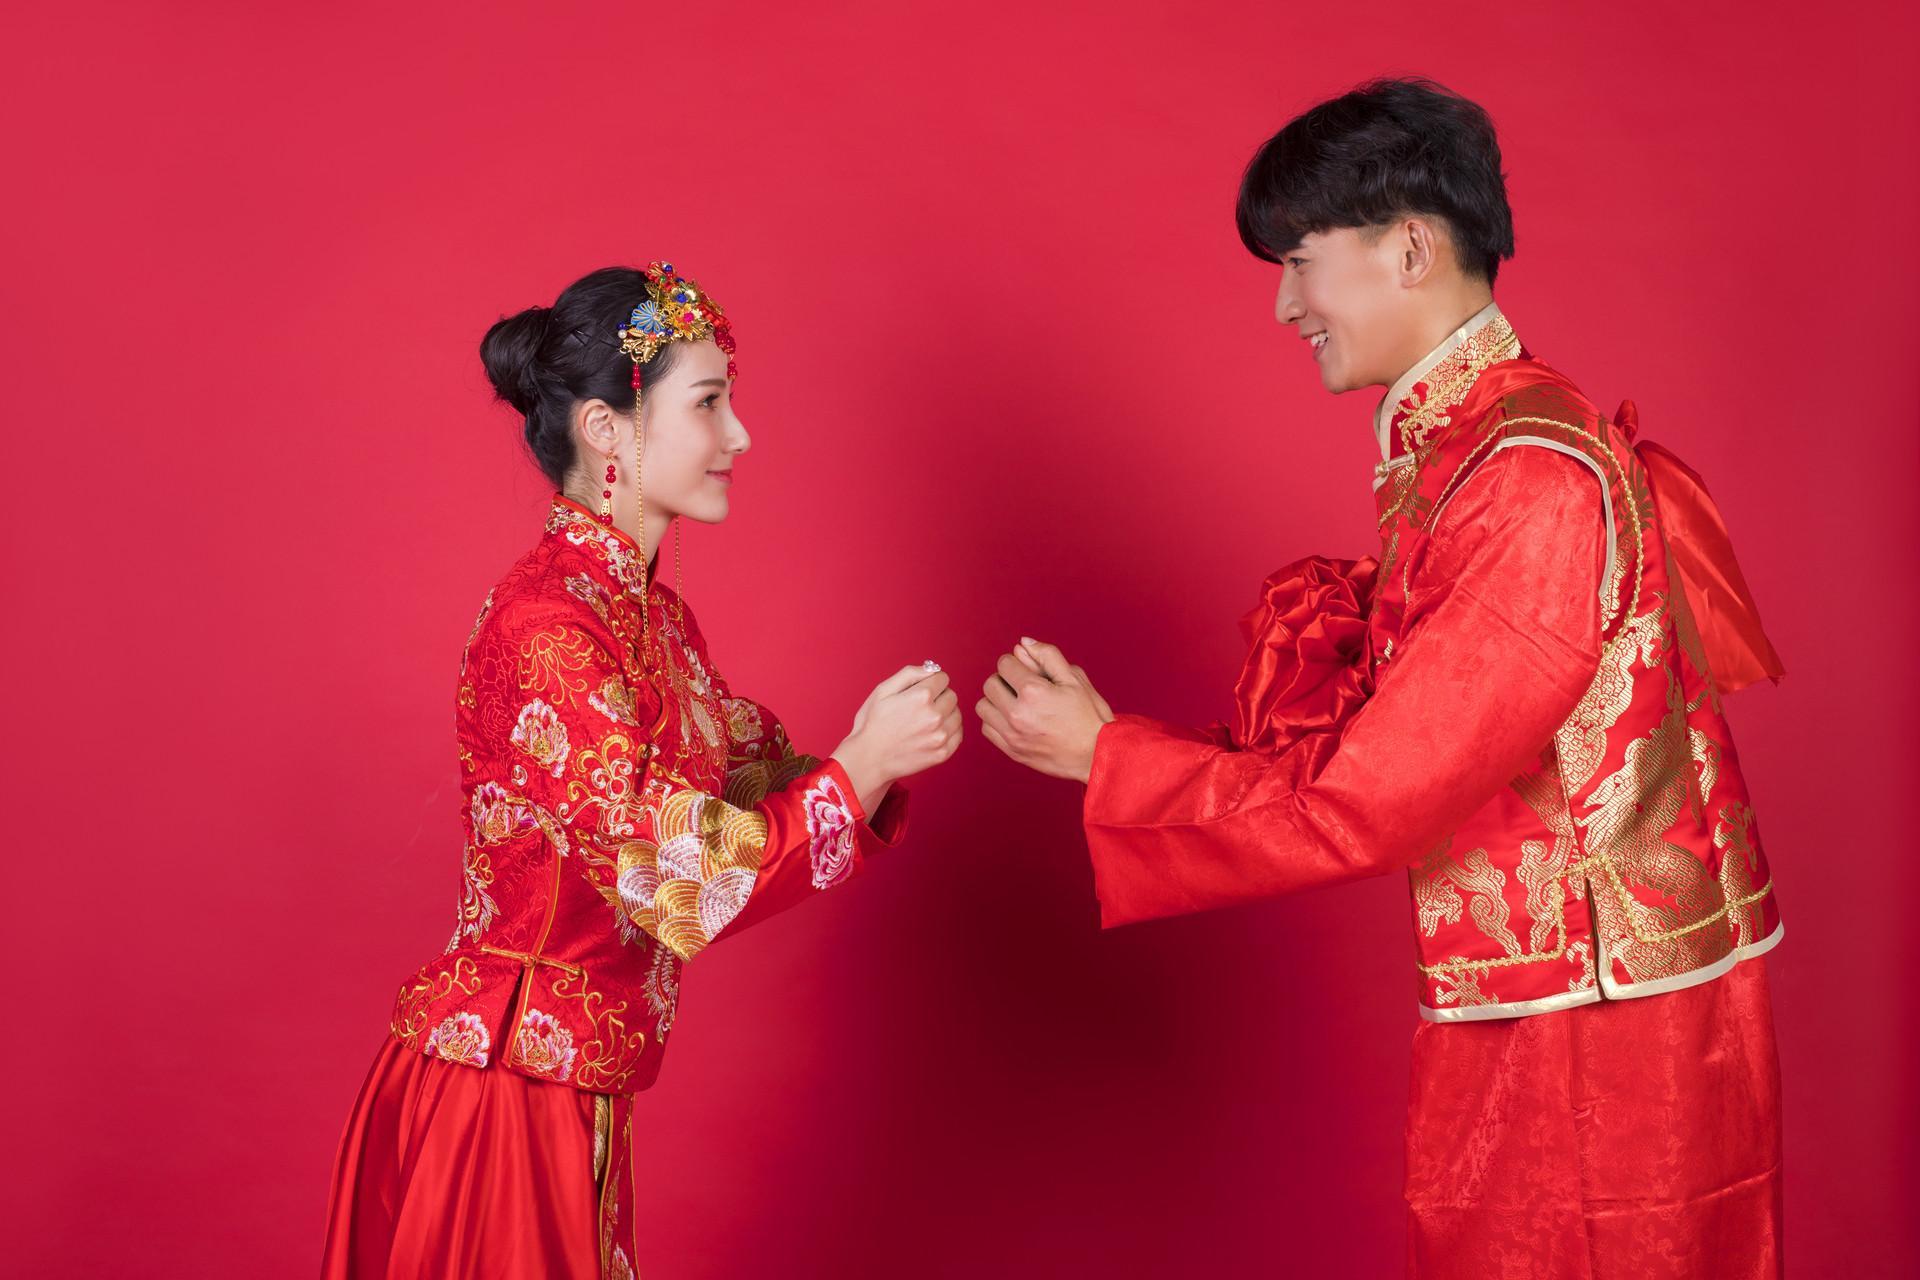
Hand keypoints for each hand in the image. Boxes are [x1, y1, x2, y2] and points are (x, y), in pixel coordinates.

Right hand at [834, 664, 962, 805]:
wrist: (868, 759)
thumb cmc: (872, 724)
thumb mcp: (883, 690)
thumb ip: (910, 674)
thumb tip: (932, 668)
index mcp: (921, 696)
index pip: (943, 678)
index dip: (931, 682)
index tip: (920, 691)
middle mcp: (934, 716)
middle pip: (952, 695)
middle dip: (939, 697)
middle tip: (921, 707)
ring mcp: (940, 736)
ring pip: (957, 715)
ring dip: (946, 714)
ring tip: (926, 721)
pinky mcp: (942, 753)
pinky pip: (958, 734)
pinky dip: (949, 731)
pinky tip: (933, 733)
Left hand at [976, 638, 1112, 782]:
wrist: (1097, 754)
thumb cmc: (1089, 716)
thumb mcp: (1074, 679)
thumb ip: (1047, 656)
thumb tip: (1023, 643)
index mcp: (1034, 691)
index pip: (1004, 664)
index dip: (1016, 663)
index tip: (1026, 670)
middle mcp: (1018, 713)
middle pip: (990, 684)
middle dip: (1003, 679)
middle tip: (1021, 686)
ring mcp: (1013, 734)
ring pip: (983, 707)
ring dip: (996, 700)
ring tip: (1015, 703)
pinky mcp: (1012, 751)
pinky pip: (987, 729)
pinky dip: (995, 721)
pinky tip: (1013, 719)